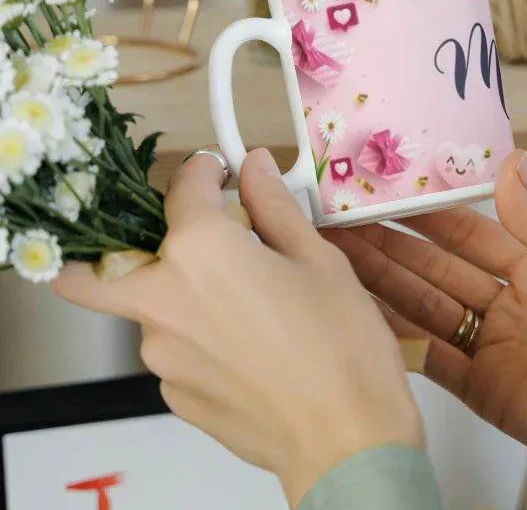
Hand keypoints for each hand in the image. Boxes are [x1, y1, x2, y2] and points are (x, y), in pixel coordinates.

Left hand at [53, 148, 423, 507]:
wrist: (346, 439)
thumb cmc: (340, 345)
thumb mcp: (318, 258)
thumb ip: (275, 206)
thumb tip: (255, 167)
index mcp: (201, 251)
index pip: (183, 187)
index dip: (206, 170)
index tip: (223, 170)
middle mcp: (163, 298)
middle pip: (101, 266)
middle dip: (123, 245)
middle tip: (190, 244)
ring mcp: (161, 354)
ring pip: (146, 308)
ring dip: (178, 294)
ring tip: (247, 306)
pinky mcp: (174, 393)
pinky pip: (172, 349)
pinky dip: (196, 337)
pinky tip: (251, 347)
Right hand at [324, 151, 526, 493]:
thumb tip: (511, 164)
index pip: (469, 232)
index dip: (428, 212)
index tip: (390, 193)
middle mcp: (510, 303)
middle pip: (437, 268)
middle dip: (392, 245)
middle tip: (348, 225)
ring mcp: (493, 346)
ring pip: (427, 307)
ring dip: (385, 284)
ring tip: (342, 259)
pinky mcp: (484, 389)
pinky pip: (432, 357)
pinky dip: (399, 338)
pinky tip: (366, 314)